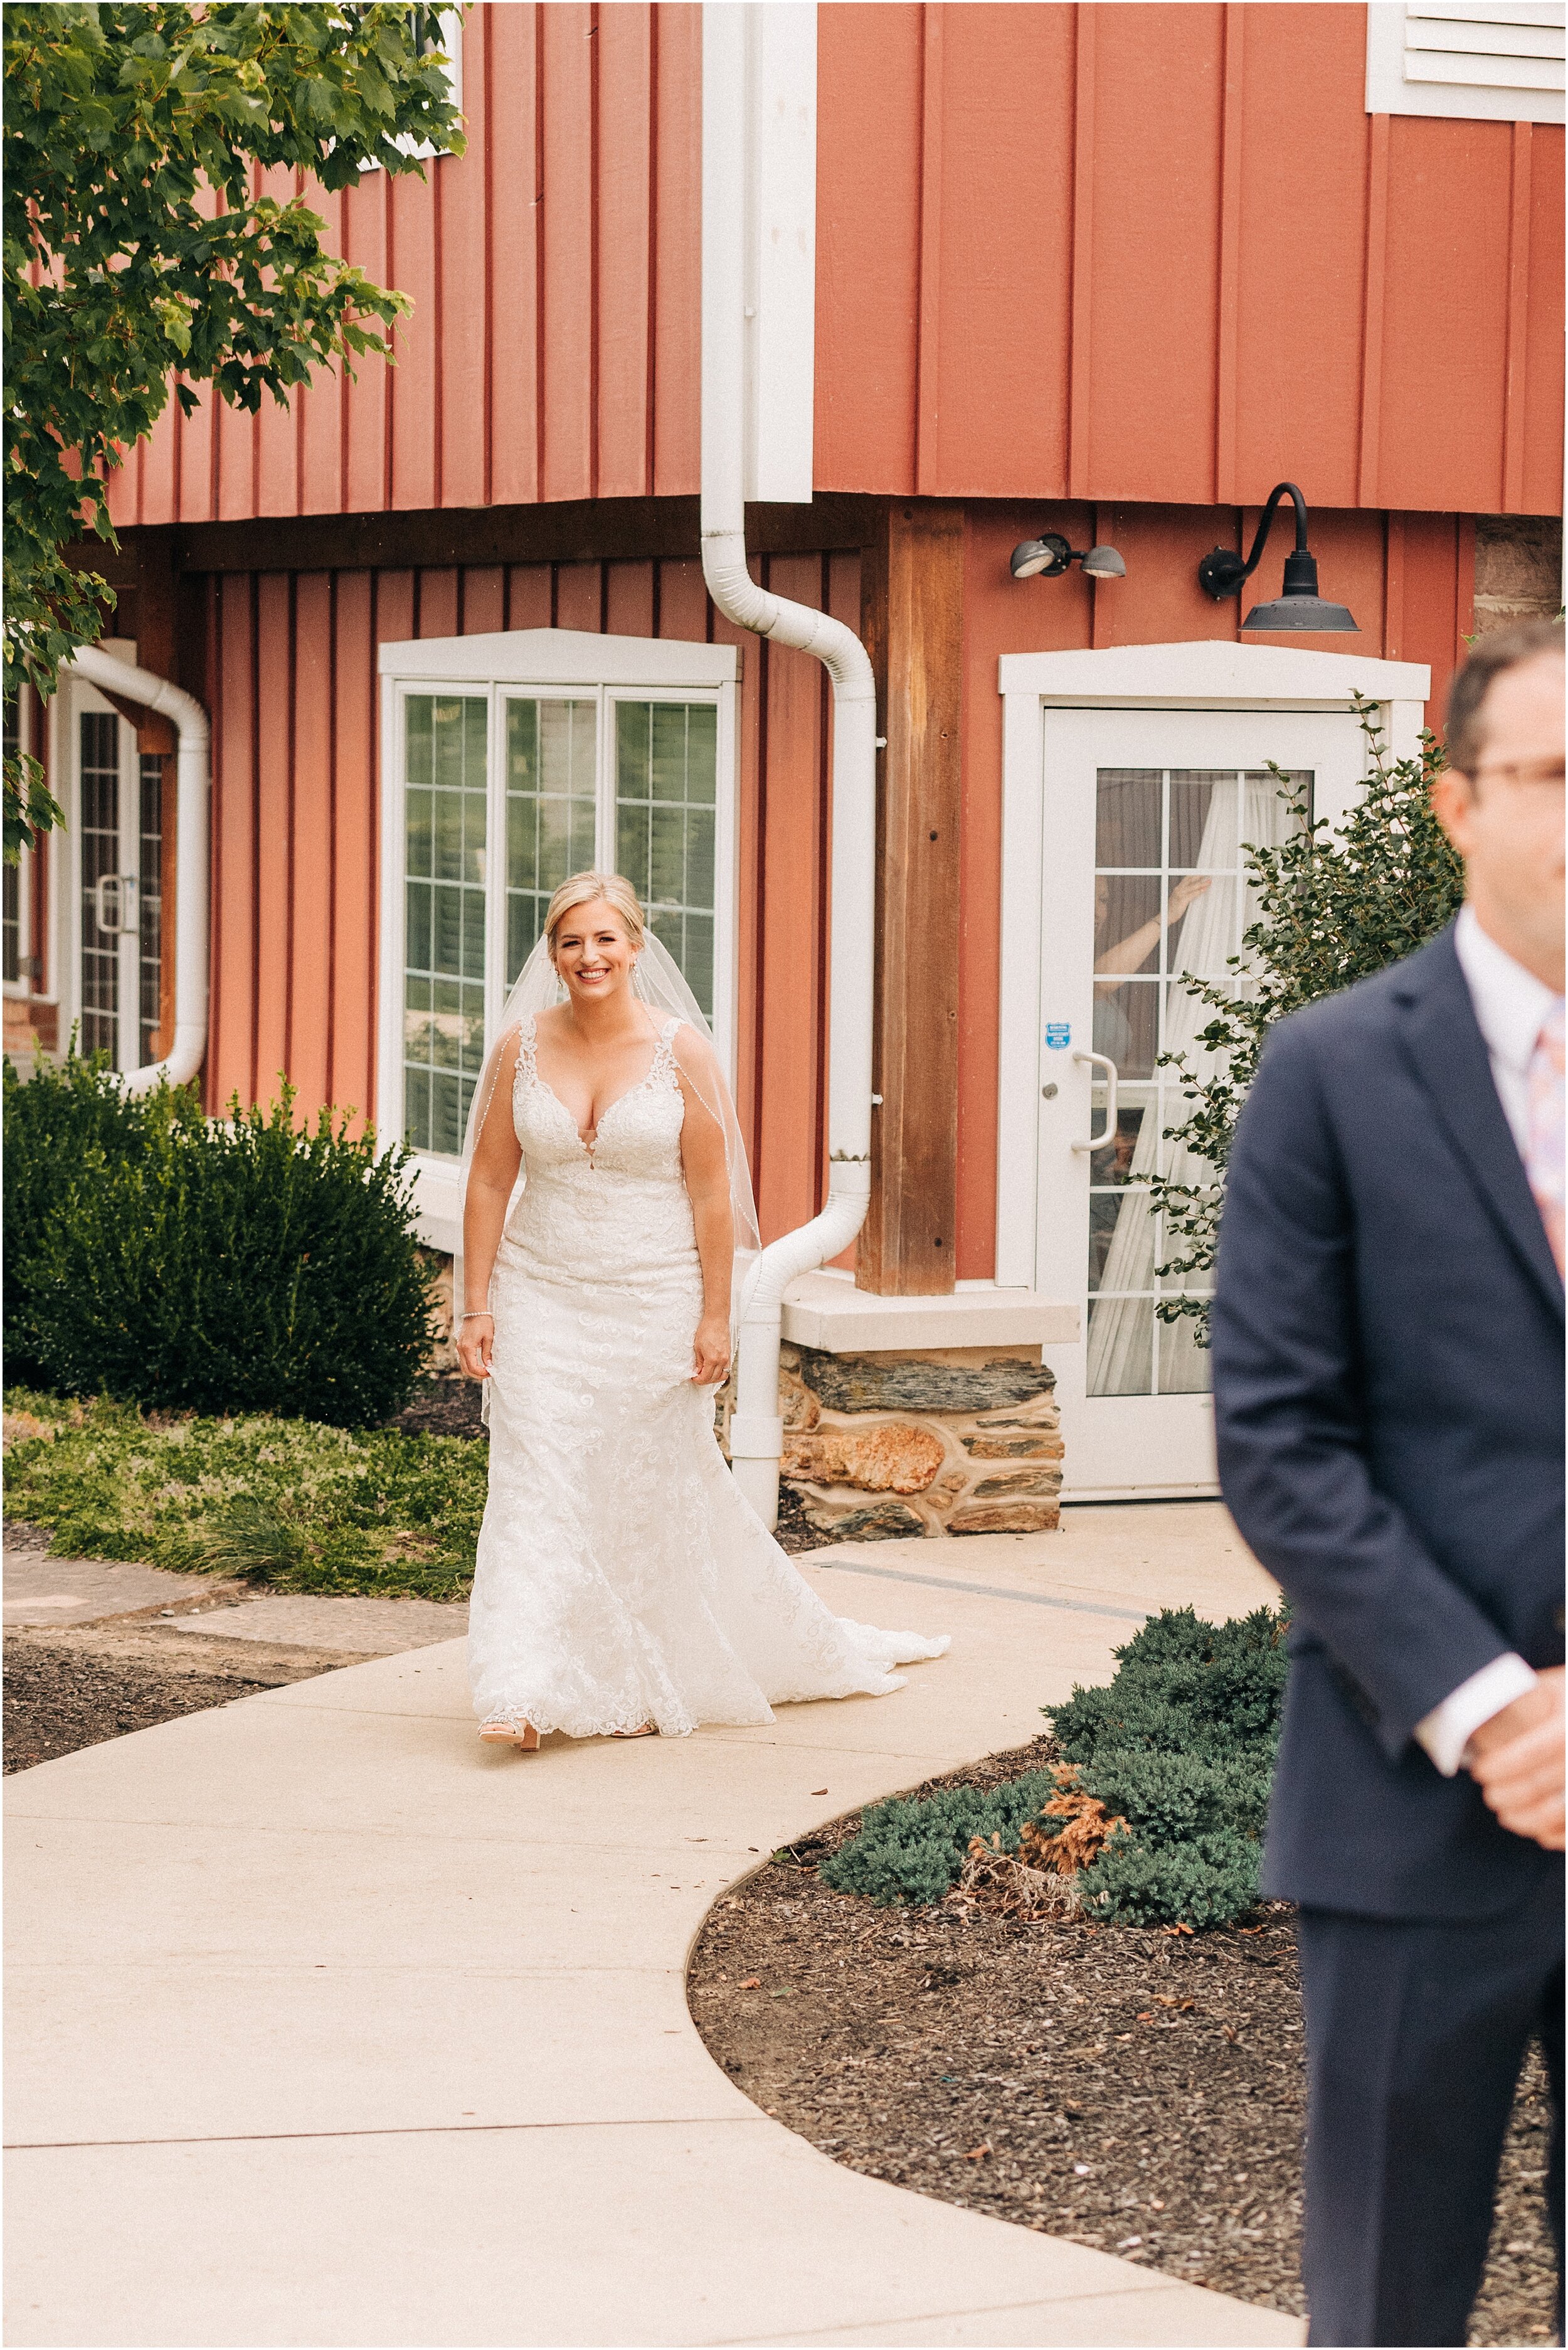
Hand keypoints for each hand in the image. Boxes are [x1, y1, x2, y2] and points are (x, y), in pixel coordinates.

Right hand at [456, 1311, 493, 1382]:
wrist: (475, 1311)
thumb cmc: (483, 1322)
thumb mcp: (489, 1338)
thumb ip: (487, 1353)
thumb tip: (489, 1365)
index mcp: (467, 1348)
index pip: (473, 1367)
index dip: (481, 1373)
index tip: (491, 1372)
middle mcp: (461, 1349)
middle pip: (466, 1369)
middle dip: (477, 1375)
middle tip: (488, 1374)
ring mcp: (459, 1347)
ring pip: (463, 1366)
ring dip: (473, 1371)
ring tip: (485, 1371)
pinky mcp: (461, 1345)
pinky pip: (463, 1360)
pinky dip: (470, 1365)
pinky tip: (479, 1364)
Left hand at [691, 1312, 730, 1385]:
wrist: (717, 1319)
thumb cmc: (707, 1330)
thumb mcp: (698, 1347)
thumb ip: (699, 1362)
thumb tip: (698, 1371)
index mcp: (712, 1359)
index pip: (706, 1377)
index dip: (698, 1380)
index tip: (694, 1378)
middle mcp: (722, 1360)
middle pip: (714, 1378)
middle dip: (705, 1381)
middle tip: (698, 1378)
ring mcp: (727, 1357)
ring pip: (723, 1376)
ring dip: (714, 1378)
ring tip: (706, 1375)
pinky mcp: (729, 1354)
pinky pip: (726, 1369)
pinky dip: (720, 1372)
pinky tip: (713, 1370)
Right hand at [1166, 873, 1212, 921]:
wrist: (1166, 916)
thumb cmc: (1172, 910)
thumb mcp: (1178, 899)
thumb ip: (1185, 894)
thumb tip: (1194, 892)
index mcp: (1177, 888)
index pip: (1187, 878)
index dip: (1194, 875)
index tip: (1202, 873)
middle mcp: (1178, 889)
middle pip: (1191, 880)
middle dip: (1200, 876)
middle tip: (1207, 874)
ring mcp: (1180, 894)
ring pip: (1193, 886)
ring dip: (1202, 883)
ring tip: (1209, 881)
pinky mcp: (1182, 899)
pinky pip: (1193, 894)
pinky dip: (1199, 891)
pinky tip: (1204, 889)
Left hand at [1465, 1667, 1564, 1849]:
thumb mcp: (1555, 1686)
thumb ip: (1525, 1699)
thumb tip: (1475, 1712)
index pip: (1533, 1750)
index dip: (1502, 1765)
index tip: (1480, 1772)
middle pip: (1545, 1784)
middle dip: (1510, 1795)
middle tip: (1491, 1797)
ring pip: (1563, 1811)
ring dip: (1530, 1819)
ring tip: (1508, 1816)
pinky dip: (1559, 1836)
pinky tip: (1542, 1834)